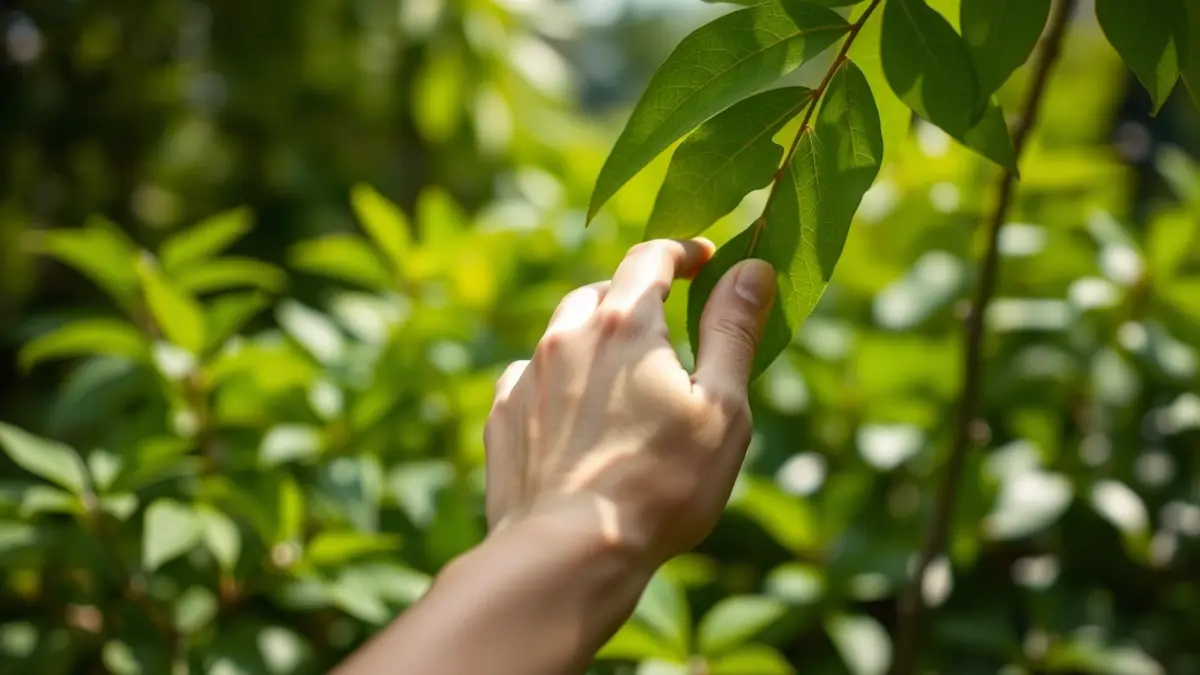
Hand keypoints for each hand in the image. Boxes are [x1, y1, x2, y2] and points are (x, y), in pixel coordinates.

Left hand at [484, 238, 776, 564]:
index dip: (681, 252)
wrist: (568, 552)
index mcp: (626, 323)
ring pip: (562, 333)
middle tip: (664, 329)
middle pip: (603, 292)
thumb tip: (752, 269)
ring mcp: (528, 375)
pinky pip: (530, 378)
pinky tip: (573, 416)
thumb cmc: (661, 484)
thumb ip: (733, 332)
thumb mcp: (721, 407)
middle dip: (635, 298)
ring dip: (592, 339)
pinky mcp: (502, 416)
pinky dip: (556, 382)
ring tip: (619, 377)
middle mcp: (568, 335)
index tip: (702, 261)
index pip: (651, 258)